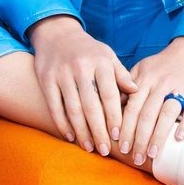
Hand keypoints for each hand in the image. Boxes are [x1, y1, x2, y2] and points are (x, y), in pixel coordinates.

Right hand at [27, 15, 139, 158]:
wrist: (57, 34)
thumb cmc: (88, 50)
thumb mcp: (108, 55)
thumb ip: (121, 74)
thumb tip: (137, 91)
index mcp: (101, 62)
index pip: (109, 94)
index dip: (114, 116)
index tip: (118, 135)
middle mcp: (81, 68)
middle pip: (91, 106)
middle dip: (99, 131)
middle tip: (106, 150)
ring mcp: (62, 74)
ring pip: (73, 109)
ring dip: (82, 132)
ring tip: (90, 148)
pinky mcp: (46, 80)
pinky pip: (55, 106)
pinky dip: (62, 124)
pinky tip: (71, 137)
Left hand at [117, 35, 183, 167]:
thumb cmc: (163, 65)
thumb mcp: (142, 69)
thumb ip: (127, 86)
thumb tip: (111, 107)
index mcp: (145, 80)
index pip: (132, 107)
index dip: (125, 128)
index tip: (120, 146)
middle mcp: (161, 84)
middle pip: (147, 115)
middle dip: (139, 139)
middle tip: (135, 157)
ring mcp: (180, 89)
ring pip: (166, 114)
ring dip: (158, 136)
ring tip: (152, 154)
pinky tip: (178, 138)